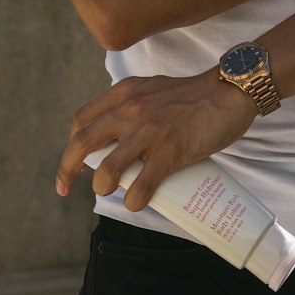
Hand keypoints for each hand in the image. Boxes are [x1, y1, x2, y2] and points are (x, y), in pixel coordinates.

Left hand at [56, 69, 256, 211]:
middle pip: (82, 143)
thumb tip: (123, 138)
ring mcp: (149, 130)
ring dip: (101, 188)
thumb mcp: (153, 89)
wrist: (230, 90)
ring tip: (108, 193)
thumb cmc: (194, 95)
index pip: (82, 120)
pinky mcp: (170, 150)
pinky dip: (134, 201)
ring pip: (107, 170)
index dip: (71, 144)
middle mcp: (130, 109)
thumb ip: (136, 105)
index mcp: (124, 93)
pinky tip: (135, 205)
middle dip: (67, 170)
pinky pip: (142, 185)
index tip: (74, 162)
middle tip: (64, 189)